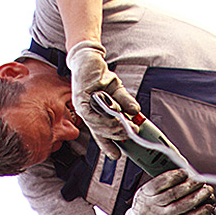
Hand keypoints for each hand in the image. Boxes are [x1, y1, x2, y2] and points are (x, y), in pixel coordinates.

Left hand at [68, 40, 140, 159]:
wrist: (88, 59)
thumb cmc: (99, 75)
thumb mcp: (117, 90)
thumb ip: (125, 102)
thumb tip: (135, 111)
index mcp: (96, 114)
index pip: (101, 133)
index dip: (108, 145)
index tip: (117, 155)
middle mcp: (88, 113)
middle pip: (99, 132)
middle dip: (115, 137)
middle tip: (130, 136)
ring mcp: (82, 108)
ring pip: (96, 125)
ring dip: (112, 128)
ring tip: (127, 127)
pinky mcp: (80, 100)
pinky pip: (90, 115)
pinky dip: (103, 118)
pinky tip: (115, 117)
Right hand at [124, 169, 215, 214]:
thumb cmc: (146, 205)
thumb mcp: (146, 192)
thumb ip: (160, 182)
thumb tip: (184, 173)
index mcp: (146, 193)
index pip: (160, 183)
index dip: (174, 176)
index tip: (185, 172)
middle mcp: (154, 205)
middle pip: (174, 194)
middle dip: (190, 185)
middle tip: (200, 180)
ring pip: (183, 205)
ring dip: (198, 197)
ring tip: (207, 191)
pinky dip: (200, 212)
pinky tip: (208, 206)